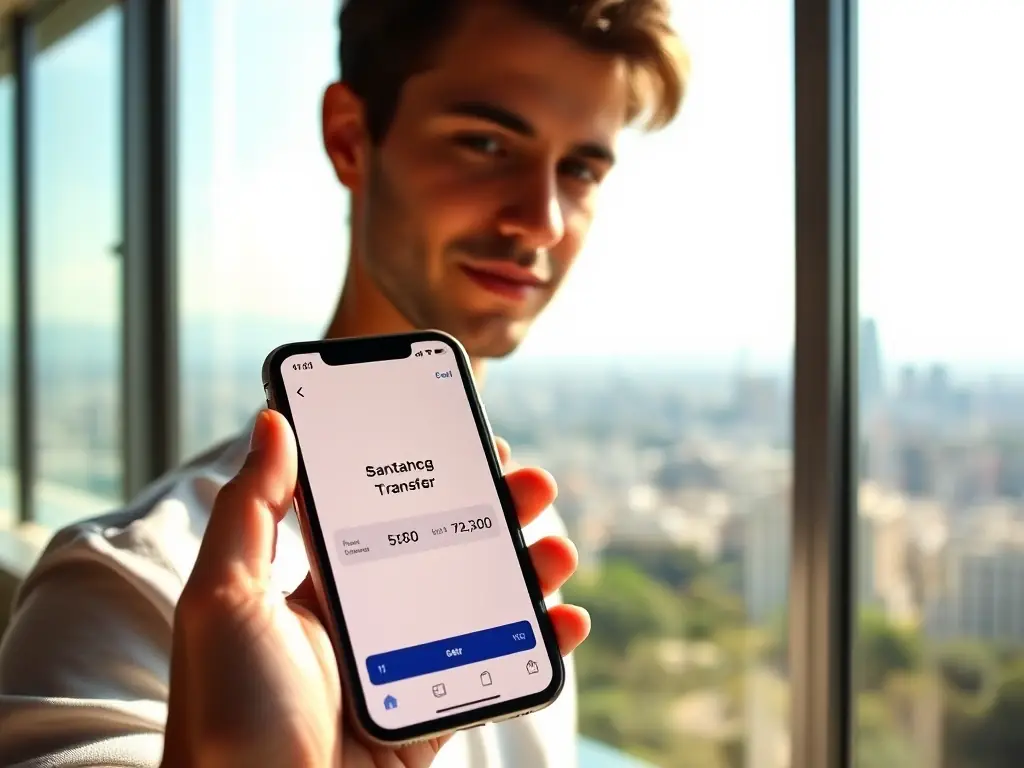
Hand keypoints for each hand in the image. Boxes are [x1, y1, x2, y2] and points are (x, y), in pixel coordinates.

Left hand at [162, 410, 589, 767]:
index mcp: (320, 588)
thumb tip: (272, 421)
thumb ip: (251, 508)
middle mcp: (369, 621)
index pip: (387, 513)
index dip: (432, 474)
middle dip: (496, 510)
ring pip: (485, 602)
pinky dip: (542, 643)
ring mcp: (409, 666)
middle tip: (532, 482)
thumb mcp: (224, 599)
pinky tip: (565, 619)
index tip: (469, 438)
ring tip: (556, 549)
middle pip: (450, 550)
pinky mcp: (437, 711)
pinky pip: (501, 667)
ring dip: (529, 569)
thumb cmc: (227, 712)